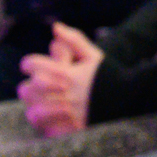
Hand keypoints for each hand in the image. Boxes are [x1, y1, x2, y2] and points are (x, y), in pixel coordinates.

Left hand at [18, 22, 102, 137]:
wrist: (130, 100)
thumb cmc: (109, 76)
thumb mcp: (93, 56)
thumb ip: (73, 40)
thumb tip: (55, 26)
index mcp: (64, 73)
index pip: (30, 64)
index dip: (31, 64)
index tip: (36, 68)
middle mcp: (61, 93)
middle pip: (26, 89)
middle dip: (32, 87)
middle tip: (42, 88)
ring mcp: (63, 113)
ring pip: (32, 112)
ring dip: (37, 107)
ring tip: (46, 104)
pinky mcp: (68, 130)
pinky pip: (44, 129)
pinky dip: (46, 125)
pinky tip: (54, 118)